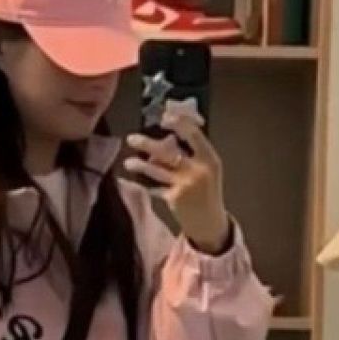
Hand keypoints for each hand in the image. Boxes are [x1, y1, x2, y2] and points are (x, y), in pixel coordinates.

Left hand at [124, 112, 231, 254]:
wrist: (210, 223)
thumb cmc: (206, 192)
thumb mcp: (207, 169)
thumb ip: (191, 154)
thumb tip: (165, 139)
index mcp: (210, 158)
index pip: (193, 134)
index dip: (178, 123)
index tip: (164, 117)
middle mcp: (198, 170)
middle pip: (169, 152)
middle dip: (148, 144)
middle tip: (131, 139)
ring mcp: (186, 185)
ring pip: (158, 170)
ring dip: (140, 165)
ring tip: (128, 163)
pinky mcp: (175, 198)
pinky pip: (155, 187)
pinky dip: (145, 183)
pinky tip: (134, 180)